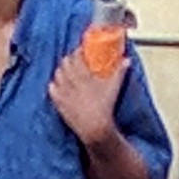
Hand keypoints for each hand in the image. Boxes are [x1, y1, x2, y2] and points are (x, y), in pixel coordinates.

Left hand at [47, 25, 127, 140]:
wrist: (94, 127)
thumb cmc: (105, 107)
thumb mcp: (114, 87)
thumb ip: (120, 72)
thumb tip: (127, 60)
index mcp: (83, 76)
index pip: (75, 57)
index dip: (77, 51)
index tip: (81, 51)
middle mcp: (71, 82)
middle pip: (64, 63)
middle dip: (69, 59)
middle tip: (75, 60)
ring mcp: (63, 92)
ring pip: (57, 74)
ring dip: (61, 70)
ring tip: (66, 71)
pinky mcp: (59, 103)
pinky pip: (51, 89)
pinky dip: (54, 84)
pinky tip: (58, 84)